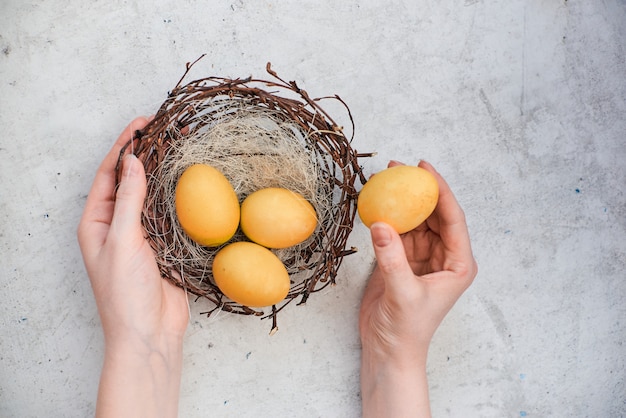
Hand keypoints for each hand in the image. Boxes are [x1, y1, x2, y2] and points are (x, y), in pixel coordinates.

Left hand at [77, 117, 188, 417]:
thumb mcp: (122, 241)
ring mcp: (141, 234)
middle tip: (165, 129)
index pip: (109, 174)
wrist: (148, 333)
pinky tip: (191, 183)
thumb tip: (132, 161)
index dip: (124, 146)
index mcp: (96, 222)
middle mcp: (116, 224)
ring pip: (151, 195)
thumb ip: (129, 200)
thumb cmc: (124, 292)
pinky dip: (178, 197)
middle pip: (129, 180)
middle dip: (144, 154)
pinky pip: (169, 214)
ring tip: (178, 148)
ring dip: (163, 173)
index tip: (143, 124)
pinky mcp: (163, 245)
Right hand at [359, 160, 476, 417]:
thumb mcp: (403, 292)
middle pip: (433, 215)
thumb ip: (392, 258)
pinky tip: (376, 205)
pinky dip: (387, 219)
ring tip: (385, 181)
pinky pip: (396, 233)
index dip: (441, 191)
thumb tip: (380, 222)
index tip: (425, 169)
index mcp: (458, 264)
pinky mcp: (400, 262)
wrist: (388, 350)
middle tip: (400, 168)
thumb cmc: (407, 330)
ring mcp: (421, 259)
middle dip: (419, 192)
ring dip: (401, 203)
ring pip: (414, 222)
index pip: (452, 219)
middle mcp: (443, 258)